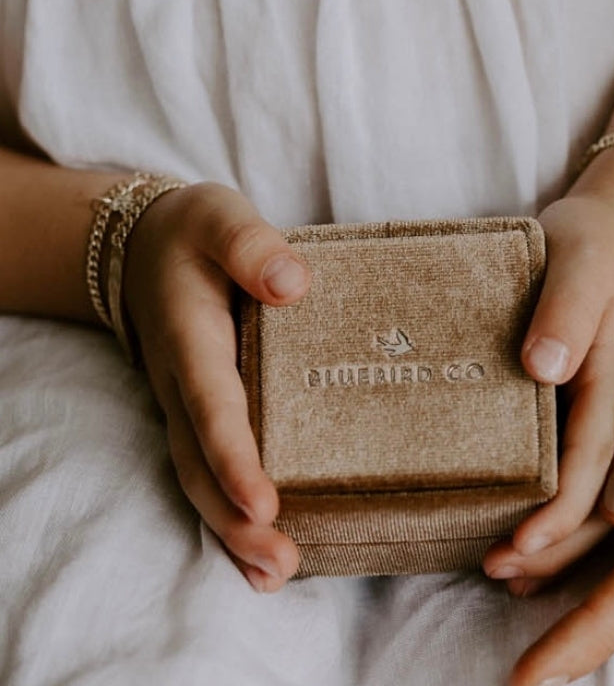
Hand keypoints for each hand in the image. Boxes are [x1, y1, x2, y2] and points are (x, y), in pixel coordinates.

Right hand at [122, 181, 309, 592]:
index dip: (236, 457)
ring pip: (199, 480)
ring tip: (278, 574)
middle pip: (200, 464)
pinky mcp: (200, 415)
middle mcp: (182, 383)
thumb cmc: (194, 233)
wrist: (144, 247)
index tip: (264, 504)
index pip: (214, 406)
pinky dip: (230, 517)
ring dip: (233, 533)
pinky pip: (208, 472)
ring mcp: (186, 405)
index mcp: (192, 337)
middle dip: (236, 519)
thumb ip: (251, 244)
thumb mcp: (220, 216)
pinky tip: (264, 554)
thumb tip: (293, 284)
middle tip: (281, 562)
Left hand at [484, 192, 613, 585]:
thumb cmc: (592, 246)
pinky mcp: (600, 418)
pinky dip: (558, 515)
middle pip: (602, 501)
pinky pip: (588, 480)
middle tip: (497, 570)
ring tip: (502, 571)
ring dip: (557, 542)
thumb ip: (567, 311)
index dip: (563, 508)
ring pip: (599, 501)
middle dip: (555, 546)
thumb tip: (543, 365)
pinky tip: (526, 540)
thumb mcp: (582, 261)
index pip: (598, 460)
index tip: (522, 542)